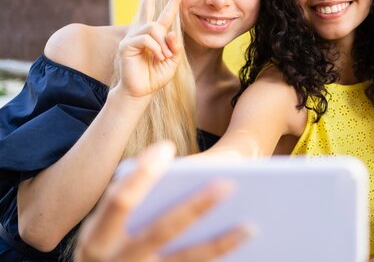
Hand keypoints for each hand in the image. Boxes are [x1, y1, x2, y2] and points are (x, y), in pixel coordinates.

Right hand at [75, 142, 247, 261]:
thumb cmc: (108, 244)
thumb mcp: (105, 226)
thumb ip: (127, 197)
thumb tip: (164, 160)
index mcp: (99, 238)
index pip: (119, 201)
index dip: (143, 174)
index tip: (167, 146)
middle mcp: (118, 261)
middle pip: (163, 230)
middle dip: (196, 206)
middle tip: (228, 184)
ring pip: (188, 259)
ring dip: (221, 243)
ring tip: (251, 226)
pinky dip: (219, 258)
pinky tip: (243, 247)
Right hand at [117, 0, 182, 97]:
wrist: (141, 91)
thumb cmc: (155, 76)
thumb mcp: (172, 61)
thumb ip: (175, 47)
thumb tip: (170, 33)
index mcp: (155, 36)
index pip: (163, 15)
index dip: (170, 2)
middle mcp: (142, 33)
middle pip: (145, 7)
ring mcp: (132, 38)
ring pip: (153, 27)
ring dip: (163, 44)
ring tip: (164, 57)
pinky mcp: (126, 45)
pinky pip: (146, 39)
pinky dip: (156, 49)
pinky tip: (158, 58)